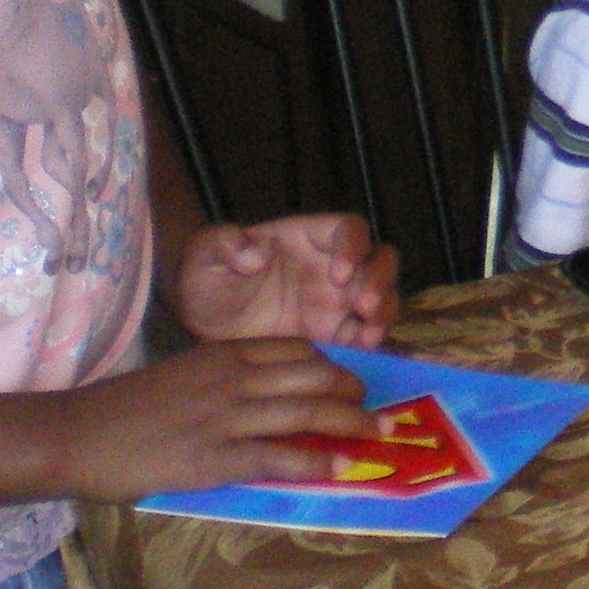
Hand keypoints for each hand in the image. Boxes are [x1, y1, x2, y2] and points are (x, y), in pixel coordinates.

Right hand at [57, 338, 374, 500]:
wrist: (76, 432)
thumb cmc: (125, 410)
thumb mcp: (184, 377)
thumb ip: (223, 382)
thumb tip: (263, 401)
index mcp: (224, 353)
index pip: (297, 349)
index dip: (334, 365)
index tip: (354, 382)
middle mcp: (233, 377)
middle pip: (314, 375)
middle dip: (354, 393)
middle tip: (379, 412)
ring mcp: (225, 415)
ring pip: (307, 411)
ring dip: (351, 424)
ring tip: (380, 436)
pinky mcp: (212, 456)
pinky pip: (277, 455)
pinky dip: (314, 461)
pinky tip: (339, 469)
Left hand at [169, 213, 398, 347]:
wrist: (203, 326)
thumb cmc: (208, 279)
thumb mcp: (203, 254)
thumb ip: (222, 243)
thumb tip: (254, 255)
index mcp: (310, 238)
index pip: (349, 229)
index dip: (353, 246)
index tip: (338, 273)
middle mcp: (334, 266)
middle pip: (380, 261)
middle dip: (380, 281)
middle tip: (364, 307)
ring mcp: (339, 302)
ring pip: (385, 298)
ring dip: (384, 315)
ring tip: (367, 337)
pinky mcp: (338, 336)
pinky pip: (368, 338)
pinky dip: (375, 347)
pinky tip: (364, 359)